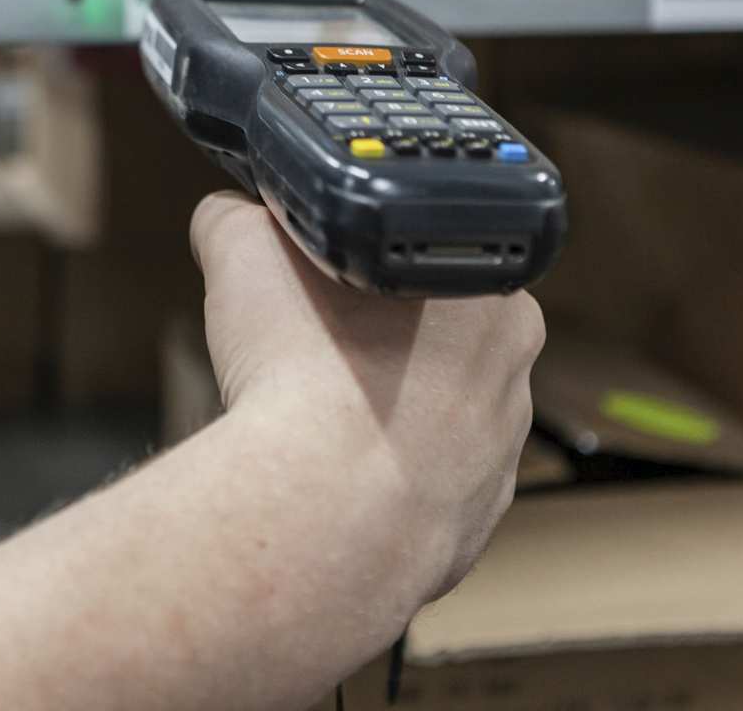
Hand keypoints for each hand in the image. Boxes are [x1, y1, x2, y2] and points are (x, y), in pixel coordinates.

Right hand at [189, 191, 544, 602]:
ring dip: (377, 418)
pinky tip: (328, 477)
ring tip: (311, 422)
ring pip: (428, 422)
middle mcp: (512, 378)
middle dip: (370, 345)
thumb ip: (241, 218)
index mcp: (490, 295)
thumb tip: (231, 215)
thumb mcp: (246, 250)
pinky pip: (418, 492)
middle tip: (305, 353)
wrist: (317, 511)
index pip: (423, 264)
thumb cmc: (302, 372)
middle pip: (430, 344)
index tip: (317, 289)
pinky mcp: (468, 528)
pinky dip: (375, 484)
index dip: (361, 272)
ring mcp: (498, 461)